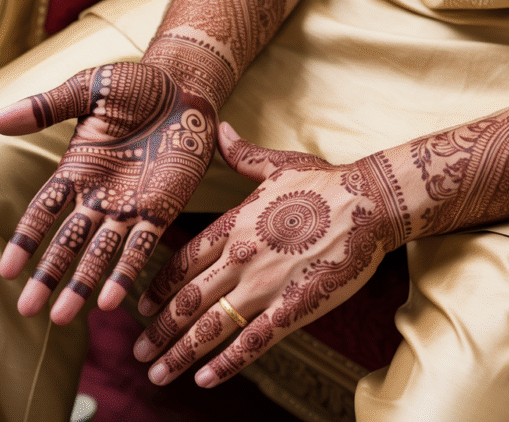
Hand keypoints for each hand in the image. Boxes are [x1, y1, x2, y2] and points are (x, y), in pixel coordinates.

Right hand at [0, 62, 216, 322]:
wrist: (184, 86)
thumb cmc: (134, 84)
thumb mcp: (87, 88)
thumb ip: (45, 106)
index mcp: (76, 169)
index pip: (43, 212)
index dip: (25, 240)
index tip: (5, 270)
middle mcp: (98, 195)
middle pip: (67, 242)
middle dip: (47, 276)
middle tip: (27, 310)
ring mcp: (129, 206)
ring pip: (100, 254)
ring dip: (81, 285)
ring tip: (63, 318)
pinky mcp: (162, 210)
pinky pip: (142, 247)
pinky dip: (125, 274)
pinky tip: (110, 302)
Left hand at [131, 123, 409, 386]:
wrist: (370, 201)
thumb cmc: (326, 181)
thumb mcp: (277, 163)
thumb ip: (242, 155)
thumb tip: (219, 129)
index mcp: (234, 225)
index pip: (182, 263)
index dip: (158, 288)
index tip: (141, 308)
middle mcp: (241, 257)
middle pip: (187, 300)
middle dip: (159, 330)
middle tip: (138, 351)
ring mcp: (265, 284)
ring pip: (211, 325)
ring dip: (179, 352)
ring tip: (158, 373)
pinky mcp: (294, 307)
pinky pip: (253, 341)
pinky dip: (226, 363)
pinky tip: (204, 379)